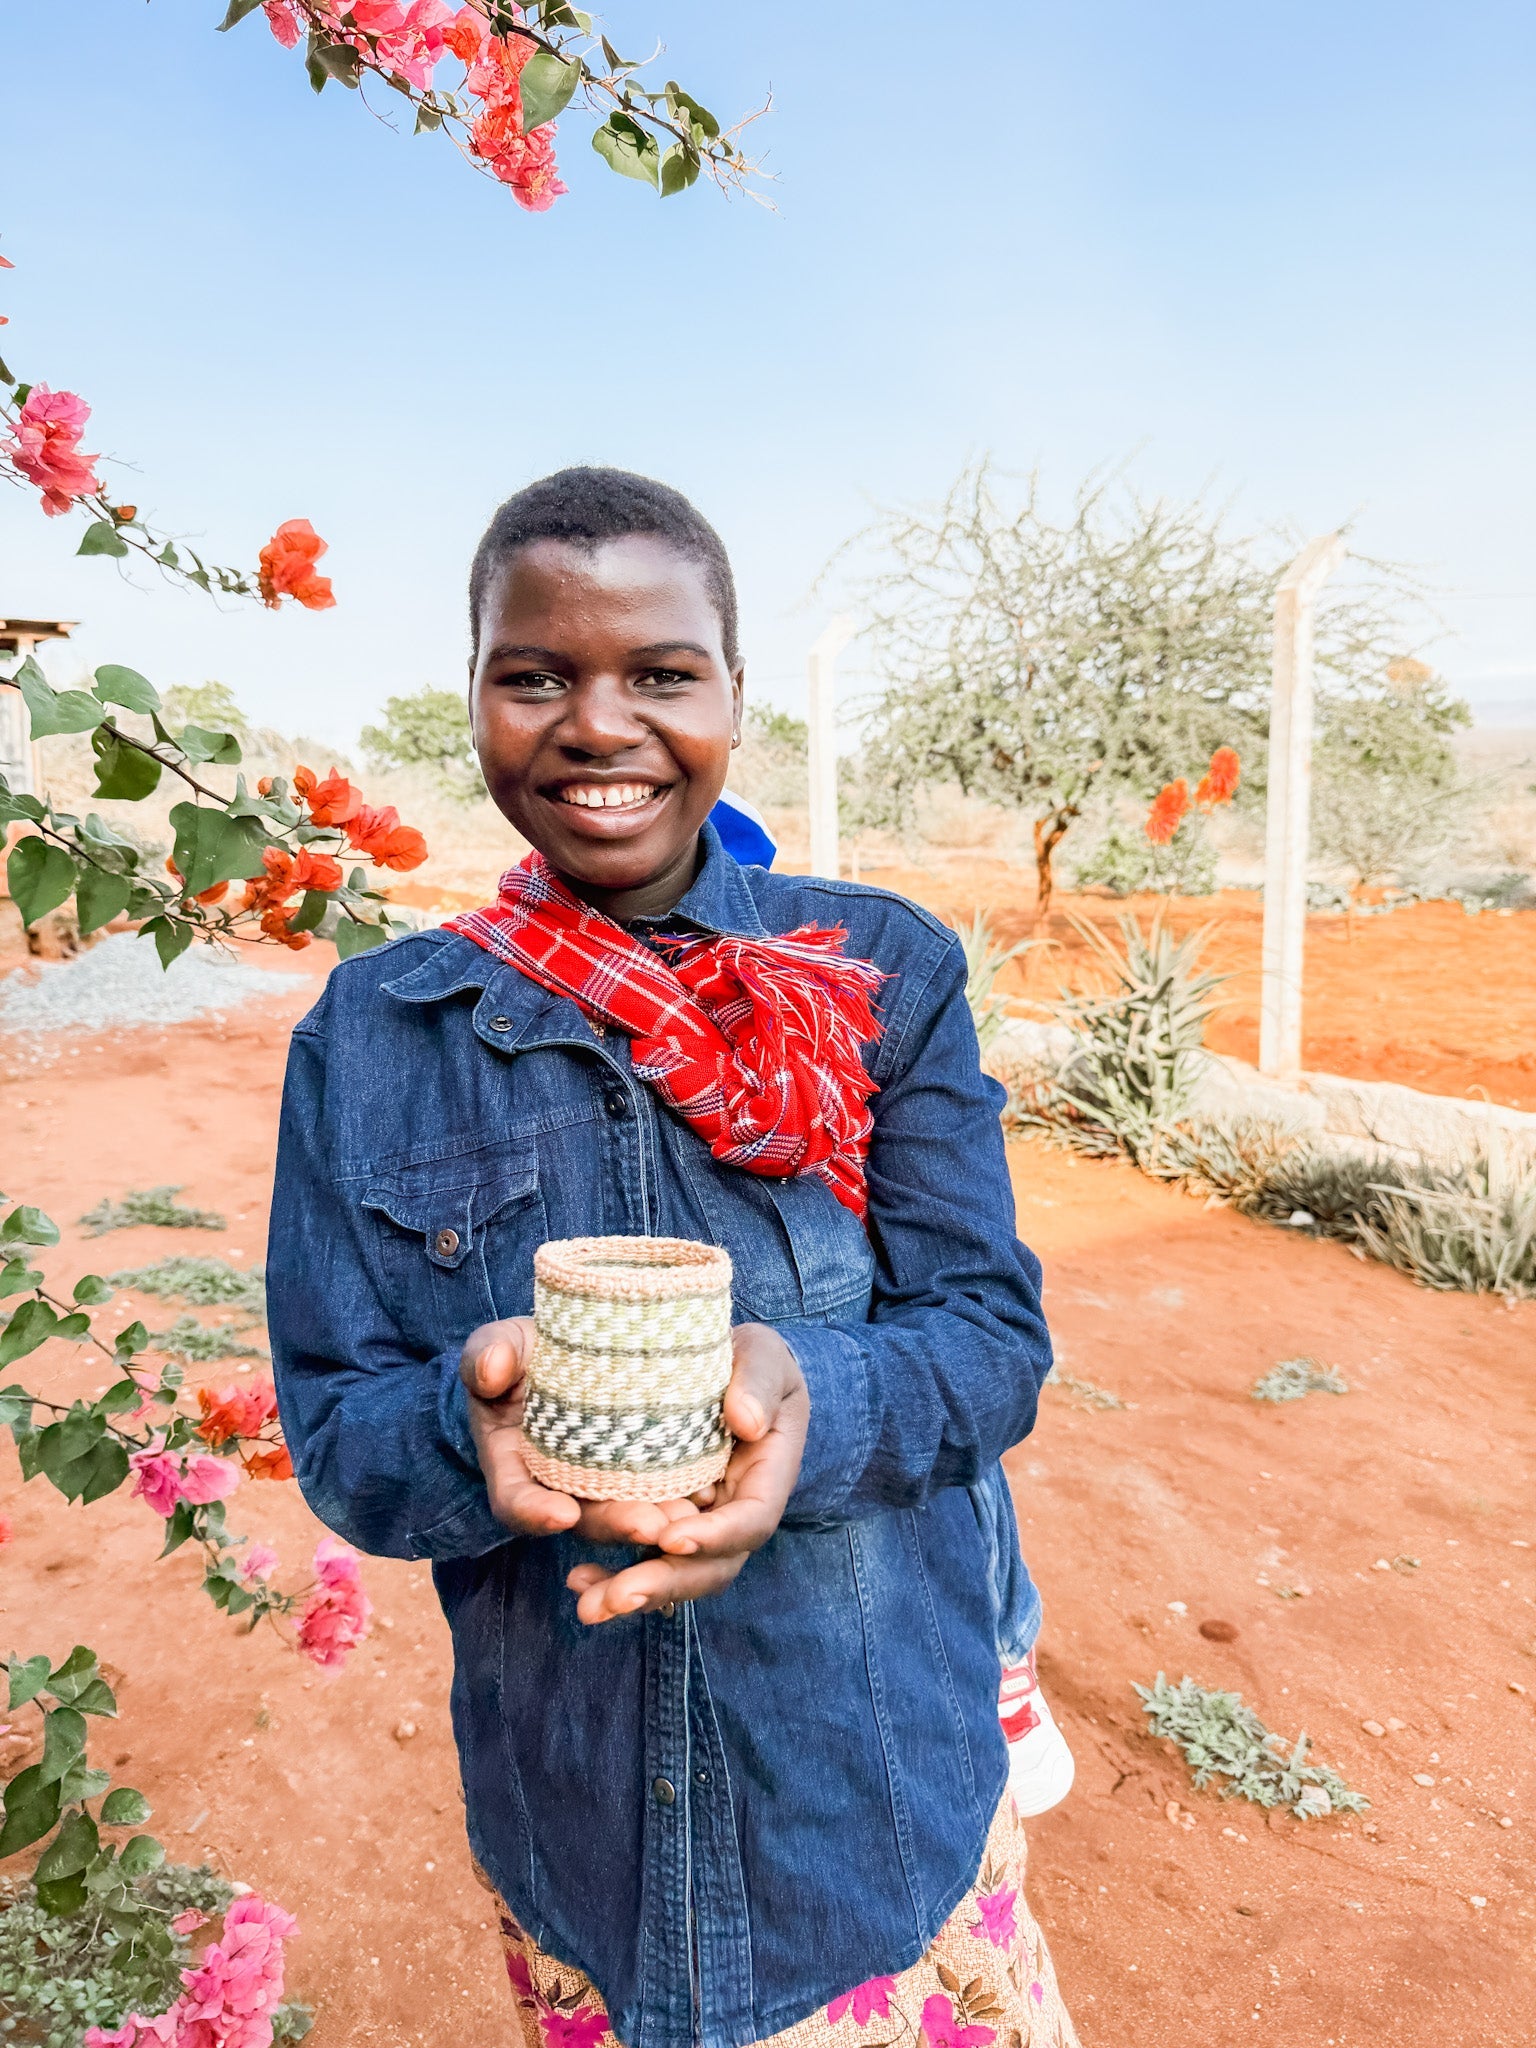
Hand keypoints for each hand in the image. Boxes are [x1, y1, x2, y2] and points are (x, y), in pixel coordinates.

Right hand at [460, 1319, 706, 1550]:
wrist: (581, 1342)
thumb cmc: (528, 1349)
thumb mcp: (503, 1342)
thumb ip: (490, 1352)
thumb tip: (492, 1369)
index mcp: (513, 1463)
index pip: (514, 1500)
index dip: (533, 1512)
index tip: (561, 1514)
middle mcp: (559, 1485)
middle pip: (585, 1519)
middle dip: (616, 1524)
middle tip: (652, 1525)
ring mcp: (603, 1483)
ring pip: (629, 1515)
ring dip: (659, 1520)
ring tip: (691, 1514)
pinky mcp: (644, 1471)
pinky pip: (662, 1493)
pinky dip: (683, 1497)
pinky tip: (712, 1492)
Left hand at [565, 1322, 807, 1625]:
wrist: (724, 1368)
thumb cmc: (752, 1360)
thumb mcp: (765, 1355)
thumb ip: (761, 1382)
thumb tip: (747, 1422)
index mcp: (767, 1477)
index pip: (751, 1520)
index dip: (716, 1537)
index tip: (672, 1538)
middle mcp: (733, 1512)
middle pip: (710, 1566)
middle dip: (664, 1583)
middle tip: (617, 1598)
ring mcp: (699, 1522)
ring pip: (673, 1571)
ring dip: (630, 1593)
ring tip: (588, 1604)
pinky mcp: (663, 1519)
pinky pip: (643, 1556)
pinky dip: (612, 1573)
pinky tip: (578, 1580)